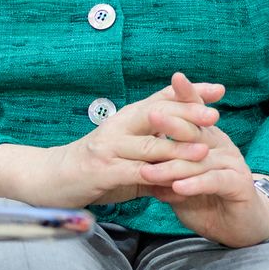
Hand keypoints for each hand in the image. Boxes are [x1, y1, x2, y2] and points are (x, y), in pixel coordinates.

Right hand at [0, 72, 224, 207]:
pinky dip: (156, 176)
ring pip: (149, 145)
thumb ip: (156, 153)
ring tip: (205, 148)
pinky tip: (174, 179)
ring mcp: (108, 148)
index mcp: (125, 118)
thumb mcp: (127, 155)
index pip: (162, 99)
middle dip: (188, 112)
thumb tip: (193, 154)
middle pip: (157, 114)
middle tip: (215, 112)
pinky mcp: (102, 171)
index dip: (190, 93)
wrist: (48, 180)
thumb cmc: (92, 169)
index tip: (219, 89)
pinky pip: (134, 173)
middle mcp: (116, 126)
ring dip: (178, 147)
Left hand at [138, 75, 268, 246]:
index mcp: (207, 138)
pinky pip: (213, 181)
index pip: (196, 112)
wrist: (240, 226)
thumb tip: (140, 161)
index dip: (187, 94)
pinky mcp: (239, 185)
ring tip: (148, 172)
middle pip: (195, 131)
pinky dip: (195, 184)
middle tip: (151, 116)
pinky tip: (178, 188)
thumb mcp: (181, 181)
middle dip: (172, 124)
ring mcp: (232, 164)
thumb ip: (164, 168)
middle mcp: (221, 146)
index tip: (175, 77)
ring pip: (198, 160)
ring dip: (171, 167)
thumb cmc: (207, 199)